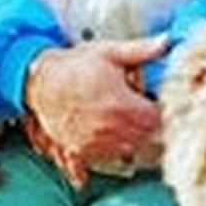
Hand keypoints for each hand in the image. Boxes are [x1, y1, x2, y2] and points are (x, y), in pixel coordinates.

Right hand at [23, 38, 167, 172]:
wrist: (39, 79)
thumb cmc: (74, 65)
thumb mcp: (110, 52)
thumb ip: (142, 50)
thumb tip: (166, 41)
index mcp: (120, 106)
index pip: (155, 120)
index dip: (159, 111)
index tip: (156, 104)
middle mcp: (107, 128)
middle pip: (143, 138)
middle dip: (147, 125)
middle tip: (142, 112)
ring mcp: (91, 142)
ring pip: (125, 151)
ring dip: (130, 140)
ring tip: (124, 123)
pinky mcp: (76, 150)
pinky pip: (94, 164)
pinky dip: (101, 158)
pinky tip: (104, 149)